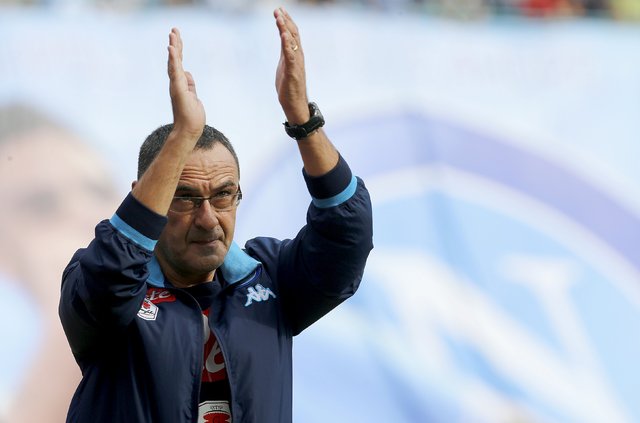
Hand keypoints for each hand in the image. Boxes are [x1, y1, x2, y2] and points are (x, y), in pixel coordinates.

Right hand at [167, 28, 204, 139]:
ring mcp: (176, 86)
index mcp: (180, 84)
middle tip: (174, 29)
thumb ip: (190, 85)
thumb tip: (187, 73)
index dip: (178, 50)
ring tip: (172, 34)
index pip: (179, 64)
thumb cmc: (191, 117)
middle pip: (175, 60)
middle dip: (175, 44)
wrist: (189, 130)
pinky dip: (173, 59)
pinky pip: (175, 71)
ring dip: (174, 47)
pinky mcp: (178, 89)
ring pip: (174, 63)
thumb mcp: (193, 97)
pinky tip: (171, 48)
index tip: (177, 37)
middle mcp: (176, 83)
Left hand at [274, 8, 309, 124]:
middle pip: (293, 35)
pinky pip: (290, 56)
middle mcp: (298, 57)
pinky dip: (287, 44)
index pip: (292, 35)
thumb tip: (283, 41)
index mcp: (294, 55)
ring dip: (285, 29)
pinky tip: (283, 35)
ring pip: (292, 43)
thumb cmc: (289, 87)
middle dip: (286, 21)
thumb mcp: (284, 66)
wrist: (294, 104)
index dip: (286, 22)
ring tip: (279, 17)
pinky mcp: (293, 72)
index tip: (280, 10)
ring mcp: (296, 64)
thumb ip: (285, 53)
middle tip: (278, 9)